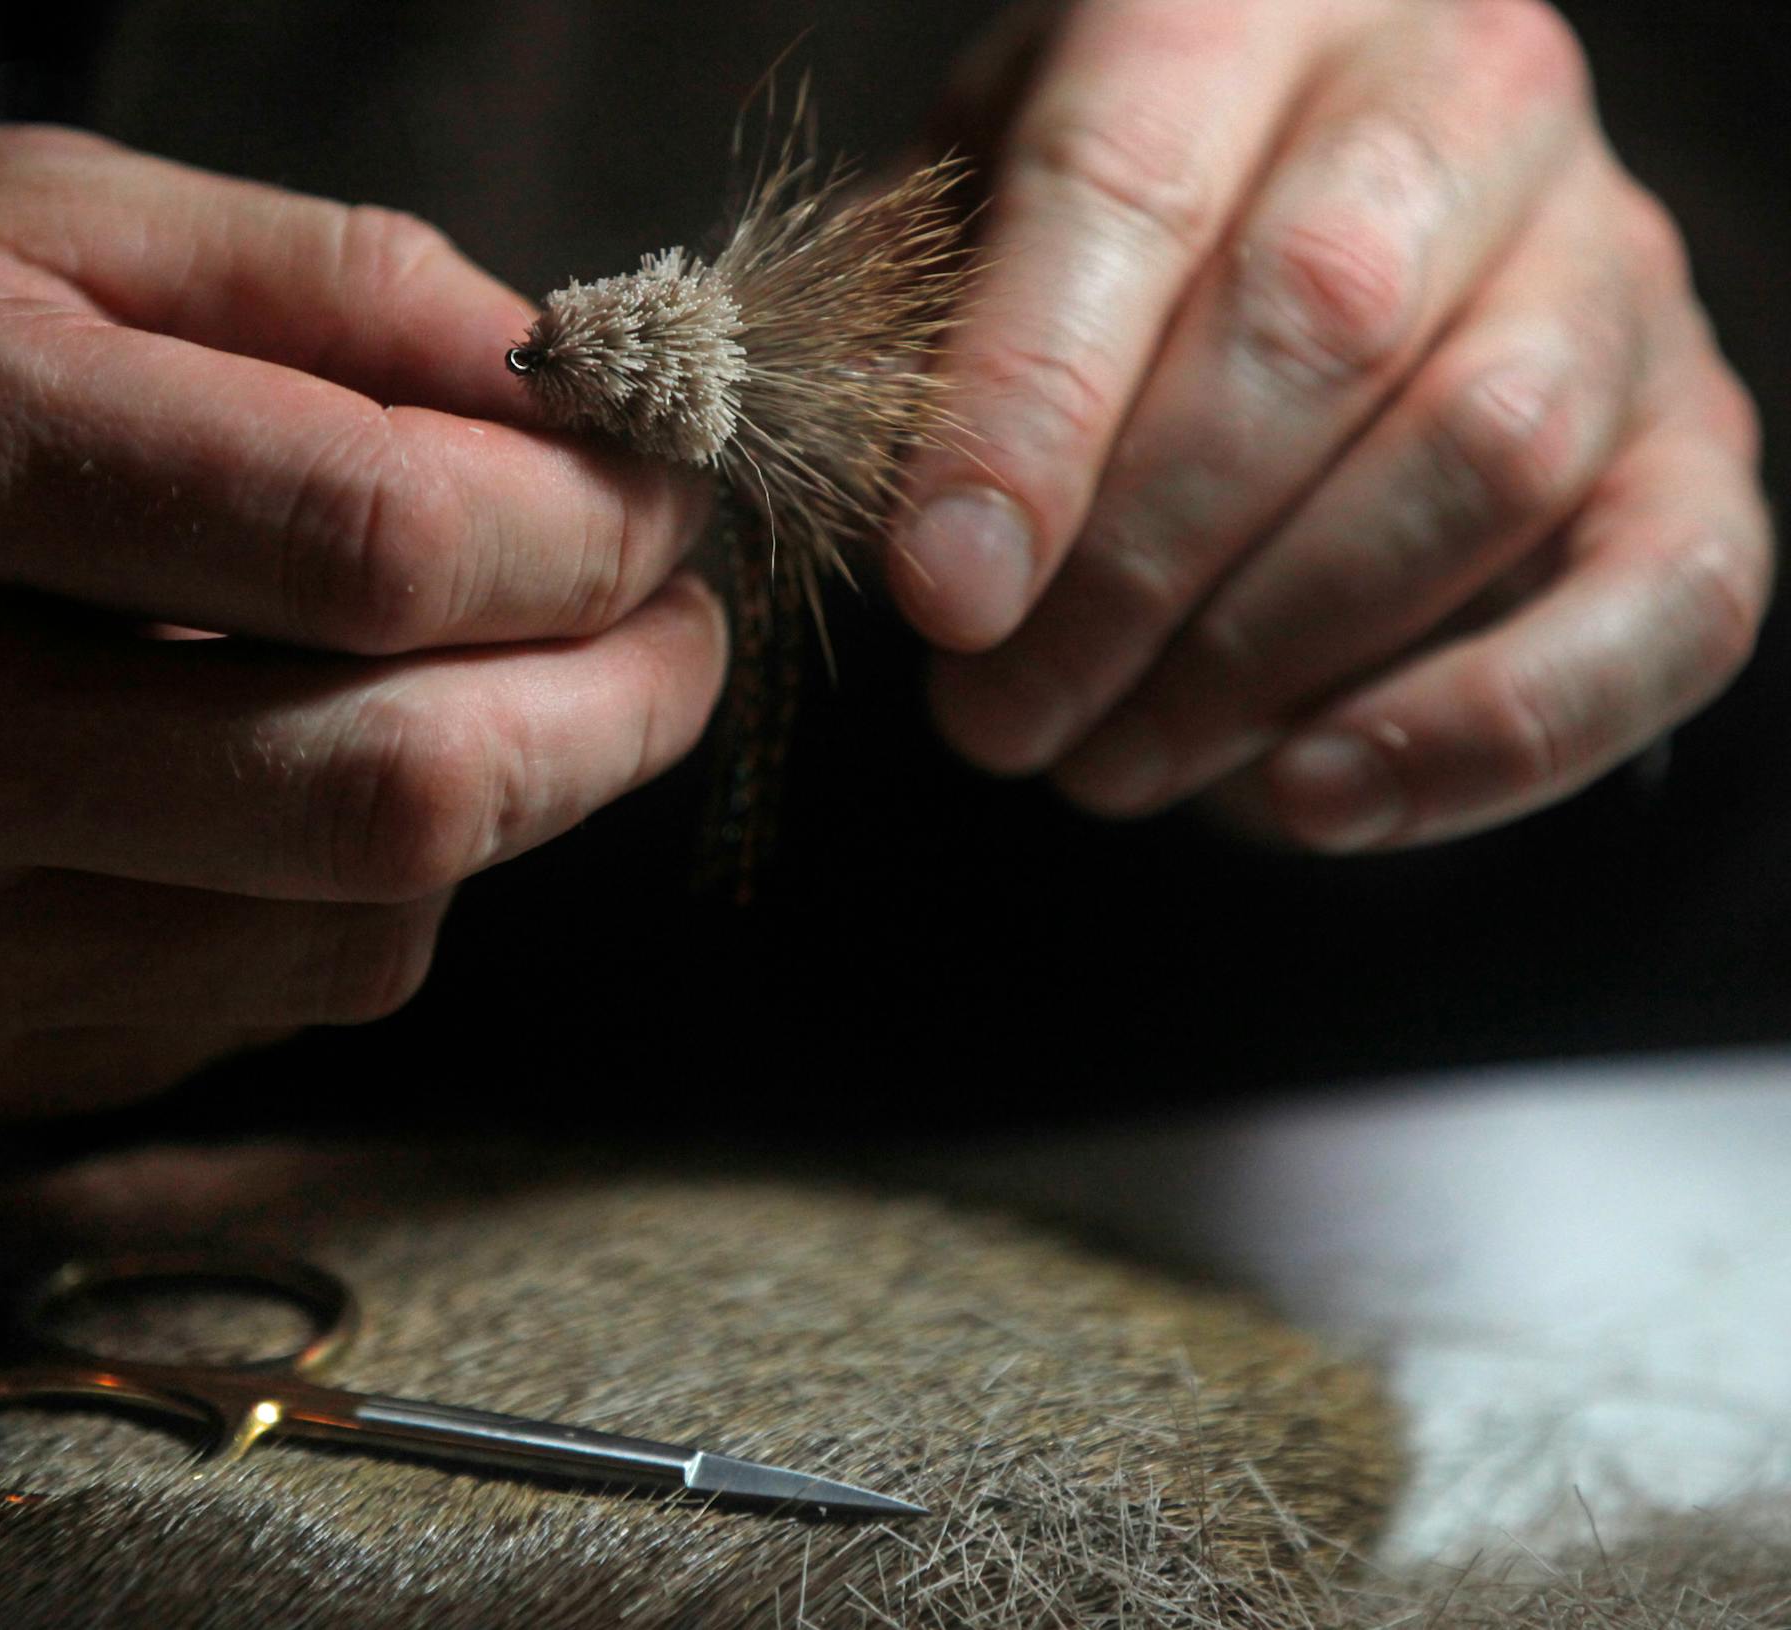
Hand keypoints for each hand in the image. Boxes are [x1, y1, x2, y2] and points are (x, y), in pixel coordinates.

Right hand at [0, 128, 722, 1126]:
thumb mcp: (12, 216)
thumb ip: (318, 282)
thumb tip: (579, 395)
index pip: (375, 539)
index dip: (590, 530)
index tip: (663, 503)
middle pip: (397, 786)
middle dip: (619, 710)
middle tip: (674, 631)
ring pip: (358, 933)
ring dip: (499, 808)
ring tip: (490, 688)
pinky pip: (255, 1009)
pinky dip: (352, 901)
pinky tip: (295, 786)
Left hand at [895, 0, 1769, 849]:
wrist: (1322, 234)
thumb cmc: (1110, 245)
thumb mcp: (978, 235)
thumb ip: (940, 347)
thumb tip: (944, 568)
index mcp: (1242, 5)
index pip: (1132, 186)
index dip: (1031, 410)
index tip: (947, 594)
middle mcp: (1463, 95)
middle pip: (1328, 321)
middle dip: (1135, 569)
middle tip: (1001, 716)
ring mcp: (1610, 265)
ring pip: (1490, 455)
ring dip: (1272, 659)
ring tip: (1113, 759)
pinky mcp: (1695, 437)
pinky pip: (1672, 598)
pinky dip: (1490, 733)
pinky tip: (1314, 794)